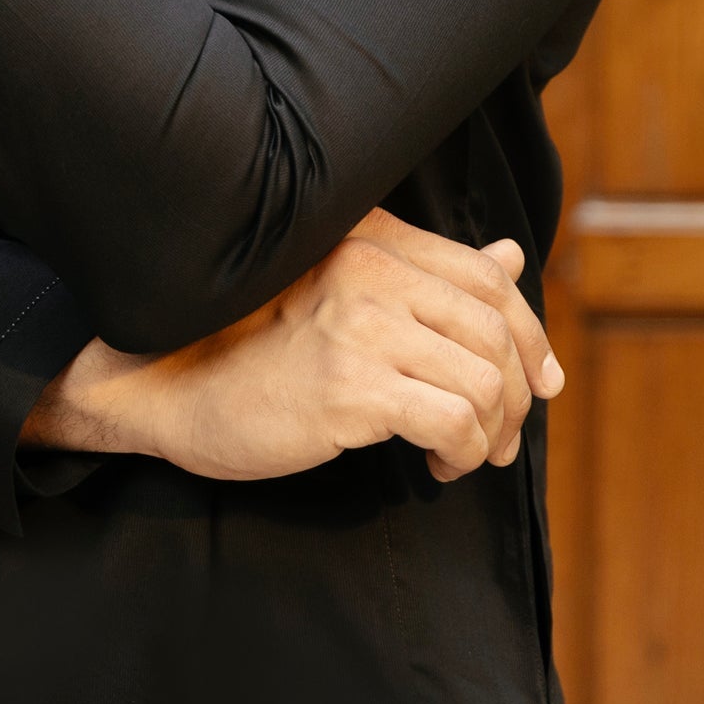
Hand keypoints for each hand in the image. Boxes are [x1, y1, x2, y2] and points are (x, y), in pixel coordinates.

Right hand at [24, 207, 564, 483]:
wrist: (164, 385)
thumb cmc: (250, 344)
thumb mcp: (341, 298)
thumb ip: (426, 276)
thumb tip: (509, 257)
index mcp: (368, 237)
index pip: (485, 277)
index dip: (528, 333)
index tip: (539, 382)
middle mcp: (367, 265)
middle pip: (495, 327)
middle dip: (518, 392)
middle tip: (501, 437)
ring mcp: (356, 322)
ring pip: (484, 379)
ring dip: (493, 431)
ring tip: (464, 455)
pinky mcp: (347, 385)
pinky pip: (453, 420)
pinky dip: (464, 452)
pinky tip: (436, 467)